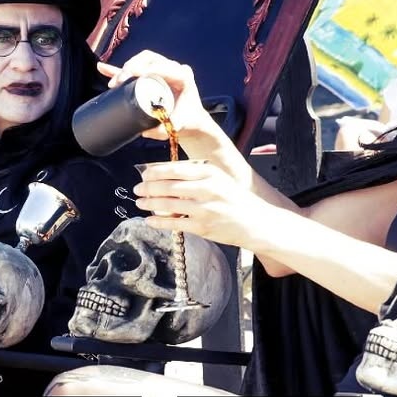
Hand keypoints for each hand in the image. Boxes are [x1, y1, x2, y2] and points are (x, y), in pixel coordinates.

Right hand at [98, 50, 252, 186]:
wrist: (192, 122)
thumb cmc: (189, 121)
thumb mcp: (179, 125)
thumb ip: (166, 129)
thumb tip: (145, 131)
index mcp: (182, 76)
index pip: (160, 66)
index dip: (143, 69)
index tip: (129, 76)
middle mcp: (173, 69)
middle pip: (148, 59)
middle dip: (131, 66)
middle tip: (119, 81)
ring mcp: (162, 71)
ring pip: (141, 60)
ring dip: (126, 68)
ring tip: (114, 82)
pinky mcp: (152, 77)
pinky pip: (134, 71)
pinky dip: (119, 69)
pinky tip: (103, 68)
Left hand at [134, 159, 266, 247]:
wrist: (259, 223)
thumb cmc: (238, 200)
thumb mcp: (220, 178)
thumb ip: (197, 174)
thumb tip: (168, 173)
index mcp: (209, 173)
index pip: (174, 169)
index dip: (155, 172)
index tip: (144, 174)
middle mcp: (206, 188)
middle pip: (167, 186)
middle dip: (148, 188)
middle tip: (137, 188)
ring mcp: (204, 209)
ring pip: (167, 204)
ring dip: (149, 204)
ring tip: (140, 202)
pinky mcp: (203, 227)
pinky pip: (174, 223)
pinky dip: (158, 222)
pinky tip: (149, 220)